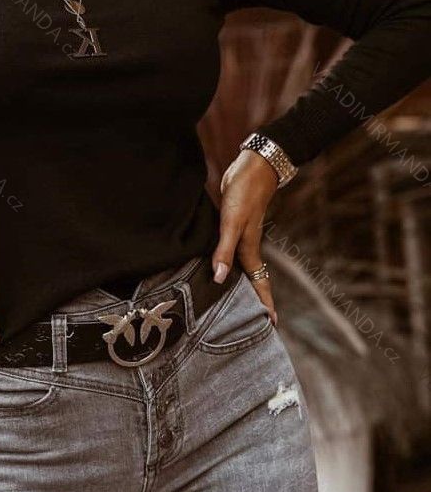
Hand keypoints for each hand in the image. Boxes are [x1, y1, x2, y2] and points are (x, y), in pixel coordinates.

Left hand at [211, 149, 278, 324]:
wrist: (252, 167)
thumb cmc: (244, 194)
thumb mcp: (232, 223)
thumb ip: (225, 250)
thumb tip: (221, 279)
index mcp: (249, 249)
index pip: (259, 282)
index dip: (264, 302)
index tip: (271, 324)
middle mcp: (246, 246)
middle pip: (252, 279)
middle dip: (255, 300)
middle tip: (255, 322)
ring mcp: (240, 236)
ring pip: (242, 266)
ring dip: (242, 283)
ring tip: (237, 301)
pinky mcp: (231, 226)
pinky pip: (231, 252)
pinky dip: (229, 264)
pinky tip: (221, 267)